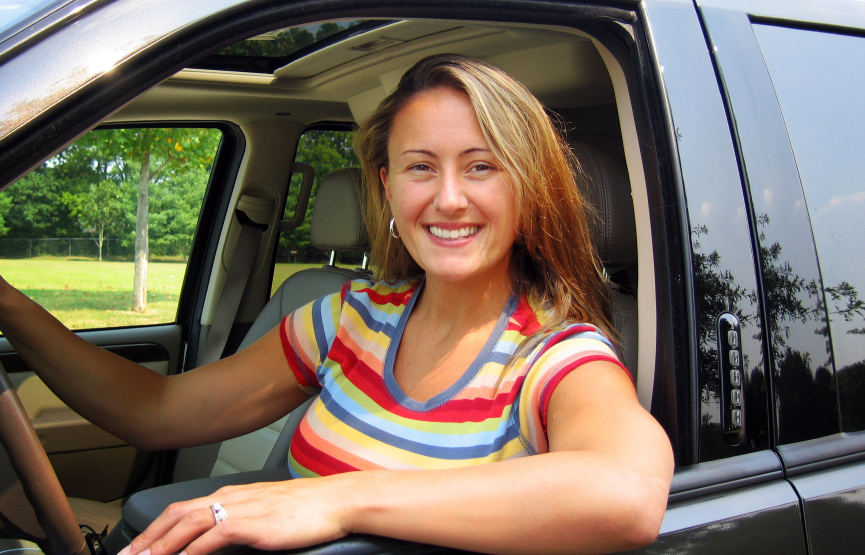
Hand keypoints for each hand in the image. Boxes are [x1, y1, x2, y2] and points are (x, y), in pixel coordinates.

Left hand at [119, 477, 354, 554]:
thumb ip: (243, 522)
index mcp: (232, 495)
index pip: (184, 508)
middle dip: (148, 538)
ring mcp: (240, 508)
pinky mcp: (251, 522)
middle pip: (176, 514)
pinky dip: (191, 550)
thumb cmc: (309, 509)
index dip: (156, 528)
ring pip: (187, 524)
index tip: (139, 547)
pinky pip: (212, 536)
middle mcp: (230, 497)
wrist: (335, 500)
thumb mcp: (267, 513)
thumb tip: (224, 539)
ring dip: (160, 546)